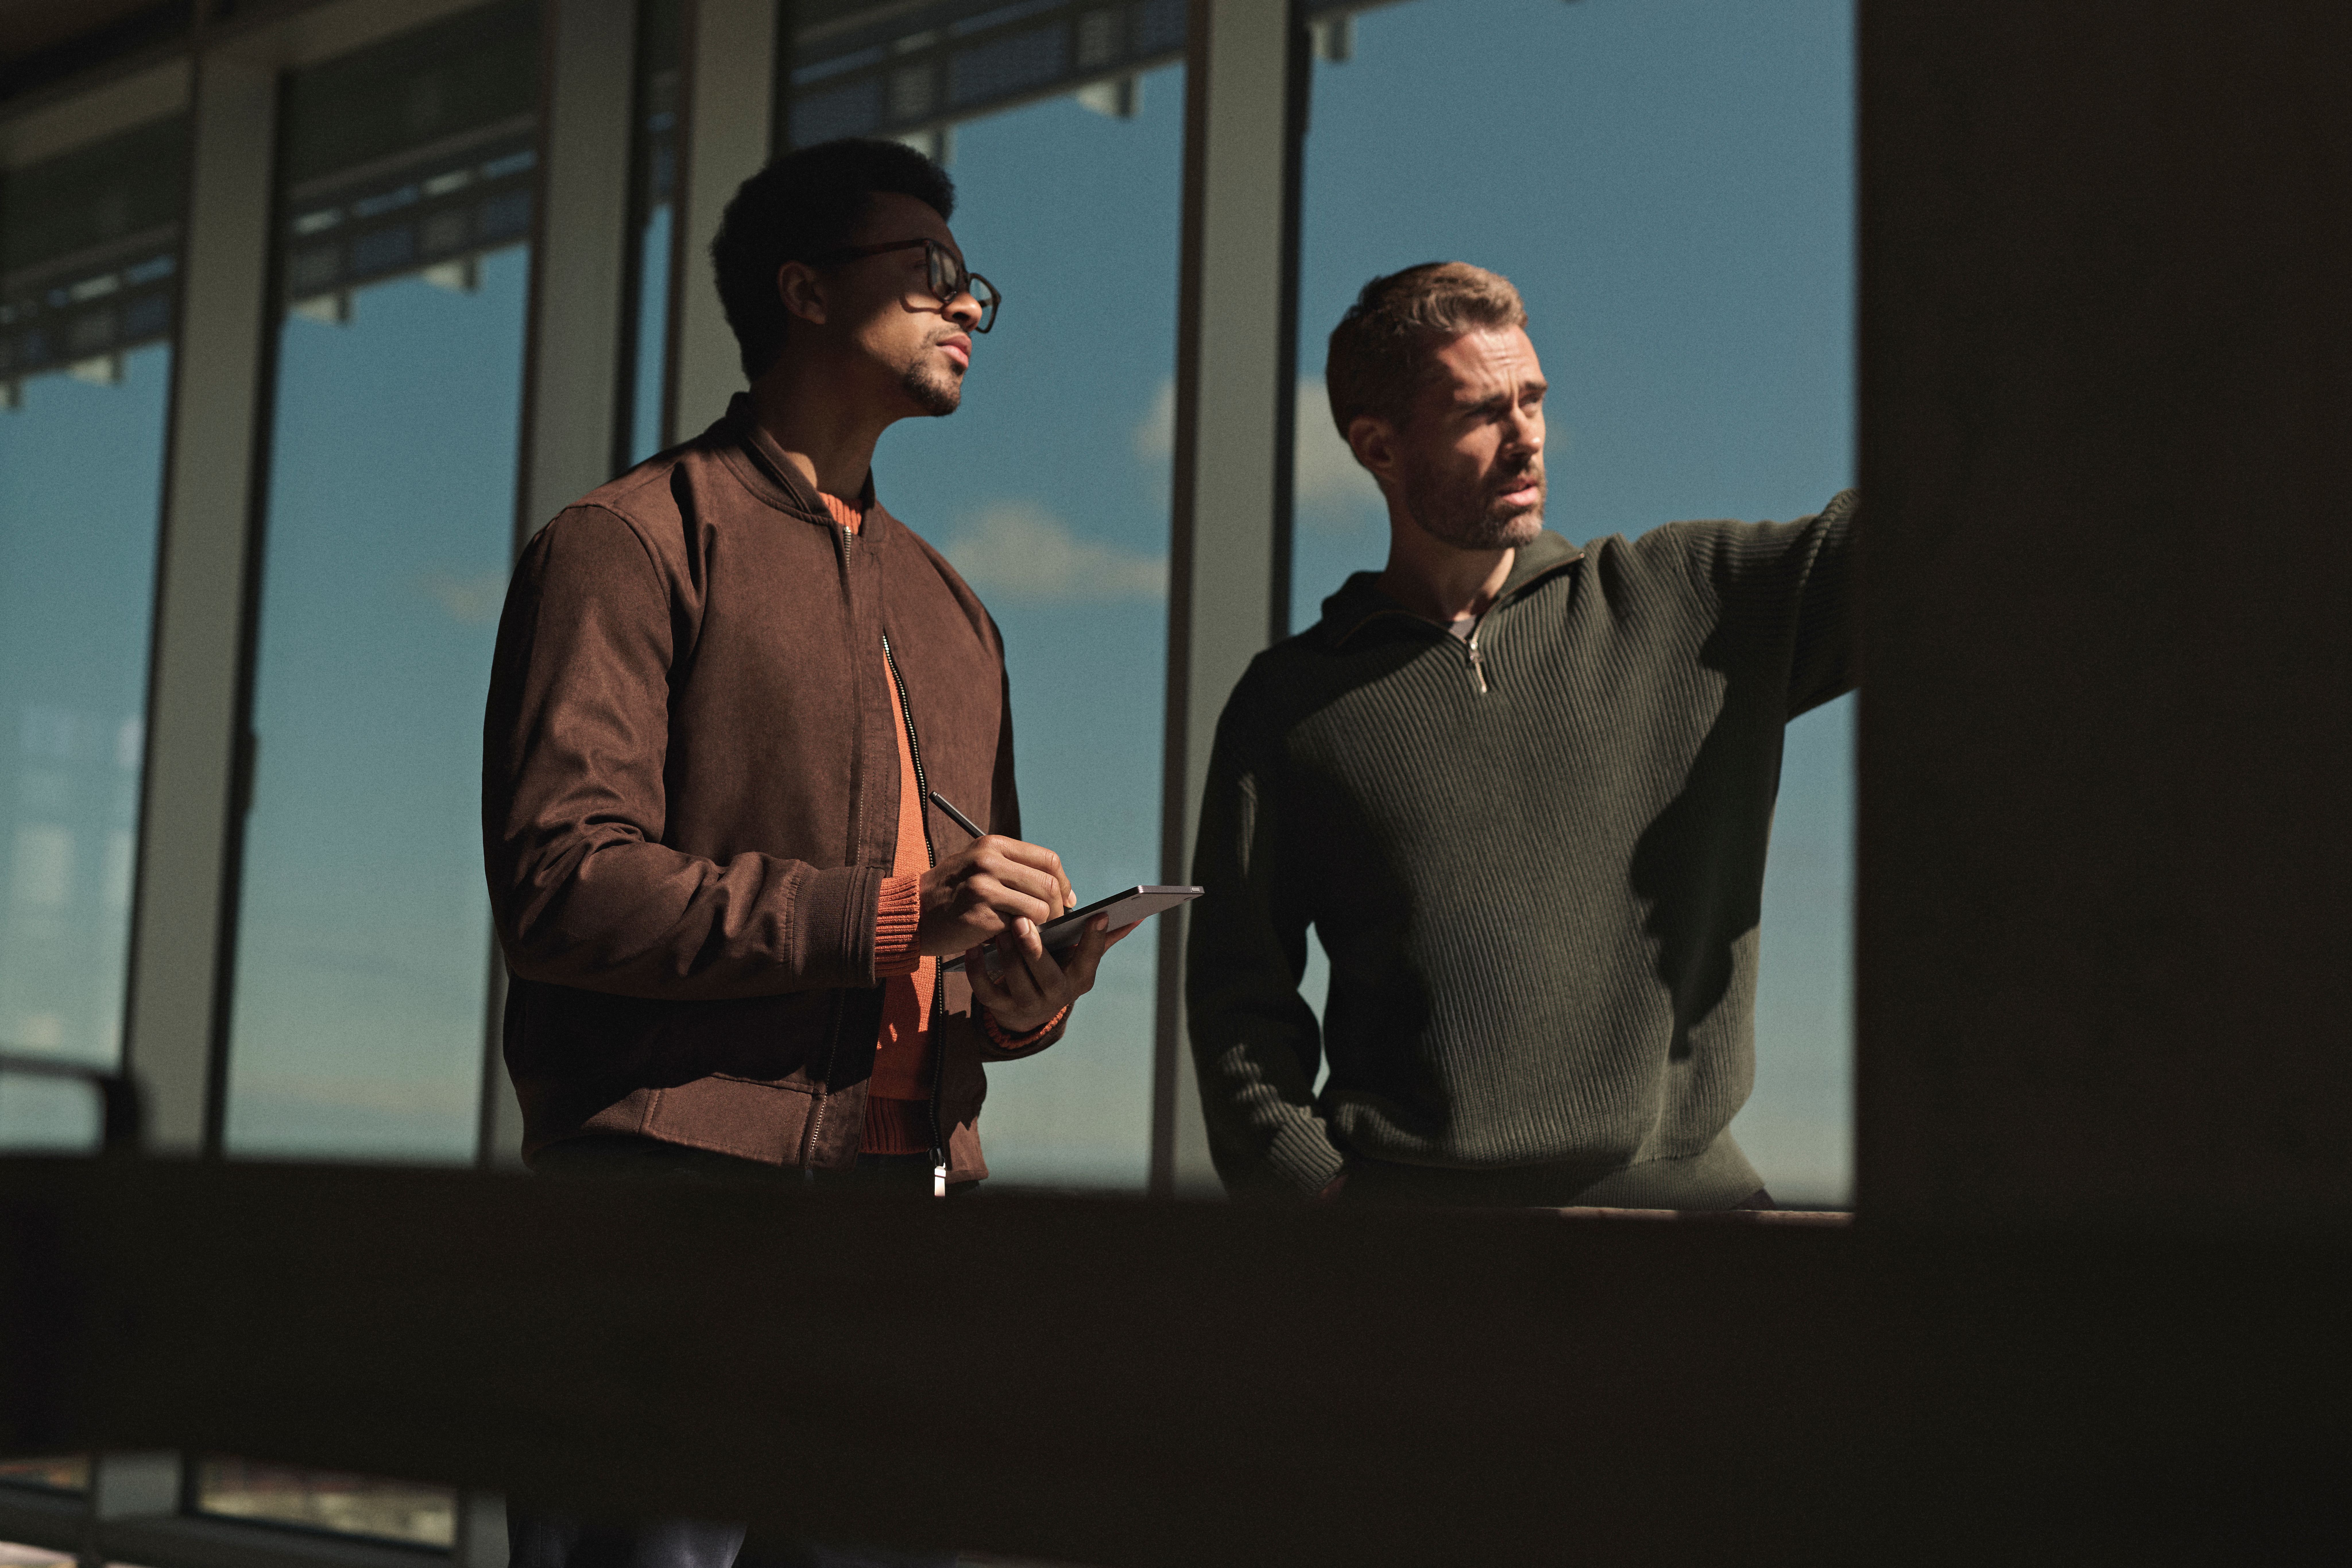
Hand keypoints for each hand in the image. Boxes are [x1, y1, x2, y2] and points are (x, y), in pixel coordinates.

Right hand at [916, 834, 1076, 957]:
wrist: (911, 913)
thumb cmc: (950, 891)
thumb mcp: (978, 865)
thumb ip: (1014, 868)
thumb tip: (1060, 888)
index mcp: (992, 845)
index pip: (1048, 860)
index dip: (1063, 882)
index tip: (1065, 899)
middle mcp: (989, 862)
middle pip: (1048, 885)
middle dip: (1058, 908)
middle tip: (1053, 922)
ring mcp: (984, 889)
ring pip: (1039, 909)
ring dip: (1041, 926)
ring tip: (1032, 931)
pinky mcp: (980, 917)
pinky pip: (1019, 929)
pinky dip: (1022, 937)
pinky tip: (1013, 939)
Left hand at [965, 914, 1137, 1036]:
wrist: (1025, 1007)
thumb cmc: (1057, 968)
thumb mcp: (1079, 957)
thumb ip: (1103, 938)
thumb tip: (1136, 916)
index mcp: (1080, 979)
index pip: (1090, 960)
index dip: (1095, 939)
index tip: (1098, 914)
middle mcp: (1057, 996)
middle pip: (1047, 975)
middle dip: (1035, 949)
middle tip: (1023, 921)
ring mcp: (1028, 1006)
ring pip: (1016, 982)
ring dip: (1007, 955)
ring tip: (998, 929)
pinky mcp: (1000, 1009)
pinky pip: (986, 992)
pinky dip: (977, 971)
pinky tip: (971, 950)